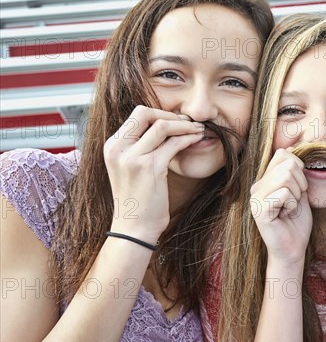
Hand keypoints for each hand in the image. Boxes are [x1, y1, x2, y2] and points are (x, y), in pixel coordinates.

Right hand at [103, 105, 203, 243]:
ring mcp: (132, 157)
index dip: (159, 113)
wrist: (134, 229)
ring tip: (198, 129)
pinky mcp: (149, 168)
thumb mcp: (131, 168)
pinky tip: (197, 139)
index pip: (136, 115)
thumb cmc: (138, 201)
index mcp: (112, 146)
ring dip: (184, 125)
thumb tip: (164, 127)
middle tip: (189, 122)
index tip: (177, 120)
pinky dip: (188, 138)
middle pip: (145, 113)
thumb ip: (140, 147)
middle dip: (171, 114)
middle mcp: (118, 148)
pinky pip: (173, 144)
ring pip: (162, 126)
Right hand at [250, 149, 311, 266]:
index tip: (299, 187)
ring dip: (296, 194)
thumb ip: (295, 172)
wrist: (293, 249)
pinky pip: (284, 193)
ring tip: (289, 208)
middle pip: (287, 164)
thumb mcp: (299, 191)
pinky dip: (292, 204)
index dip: (298, 167)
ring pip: (286, 177)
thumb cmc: (297, 222)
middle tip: (295, 200)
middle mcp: (256, 187)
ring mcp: (255, 198)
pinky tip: (285, 215)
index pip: (283, 154)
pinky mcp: (259, 210)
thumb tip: (291, 149)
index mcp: (264, 180)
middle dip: (300, 182)